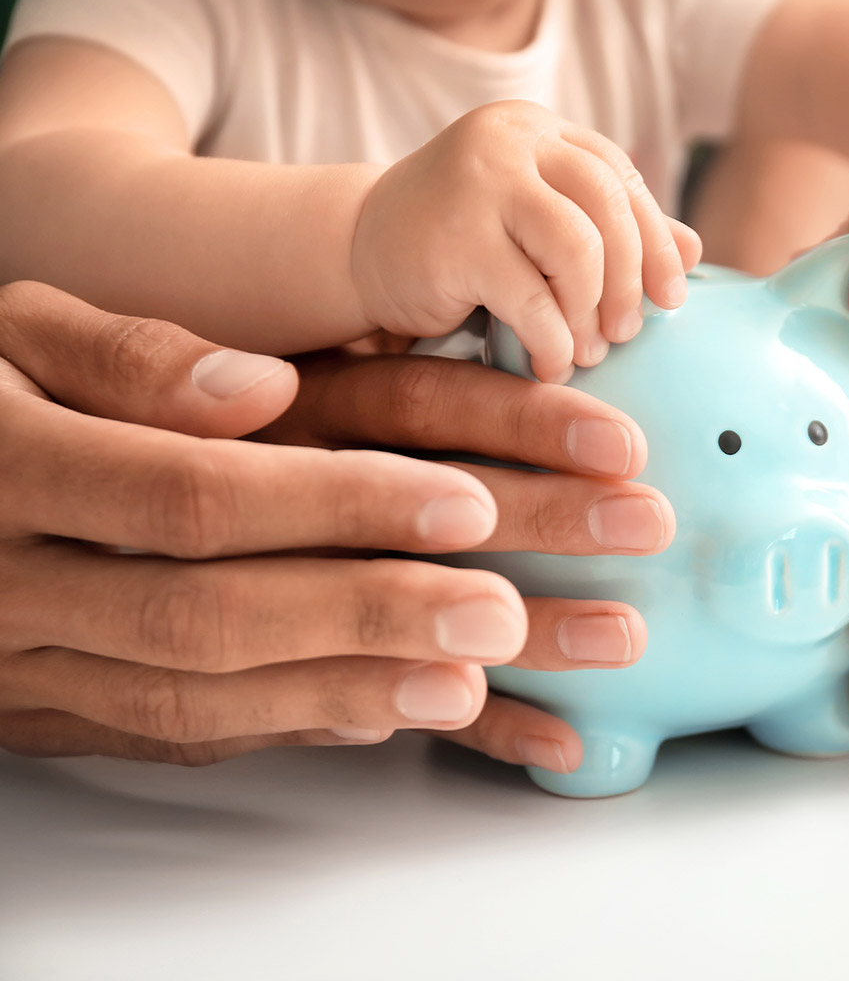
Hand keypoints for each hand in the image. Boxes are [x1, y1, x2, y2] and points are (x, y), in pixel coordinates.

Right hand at [0, 283, 667, 769]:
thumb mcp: (11, 342)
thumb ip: (122, 358)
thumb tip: (255, 388)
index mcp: (36, 466)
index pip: (210, 496)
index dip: (342, 504)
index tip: (474, 502)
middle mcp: (52, 580)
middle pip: (249, 603)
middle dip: (412, 606)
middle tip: (564, 605)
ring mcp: (64, 664)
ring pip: (239, 692)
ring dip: (394, 686)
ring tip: (539, 674)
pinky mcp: (93, 710)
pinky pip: (219, 734)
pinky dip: (337, 726)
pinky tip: (450, 721)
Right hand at [350, 100, 702, 383]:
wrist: (356, 252)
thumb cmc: (460, 244)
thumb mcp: (539, 225)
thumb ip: (610, 229)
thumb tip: (695, 250)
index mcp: (540, 132)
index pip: (621, 177)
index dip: (656, 241)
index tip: (672, 299)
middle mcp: (512, 142)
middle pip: (609, 208)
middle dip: (630, 281)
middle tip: (626, 333)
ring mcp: (480, 182)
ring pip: (580, 248)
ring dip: (593, 312)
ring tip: (588, 351)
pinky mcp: (455, 238)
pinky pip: (534, 298)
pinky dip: (554, 341)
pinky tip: (550, 364)